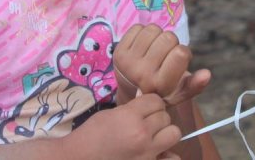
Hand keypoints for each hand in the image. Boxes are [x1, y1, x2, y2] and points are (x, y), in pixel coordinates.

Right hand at [66, 92, 180, 159]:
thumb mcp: (109, 115)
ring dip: (165, 134)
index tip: (145, 108)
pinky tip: (156, 154)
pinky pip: (173, 158)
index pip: (156, 100)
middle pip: (166, 117)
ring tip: (153, 137)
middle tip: (146, 123)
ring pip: (174, 134)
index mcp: (130, 116)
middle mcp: (143, 134)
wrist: (80, 158)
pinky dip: (167, 155)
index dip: (151, 103)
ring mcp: (148, 153)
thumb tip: (146, 108)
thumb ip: (130, 111)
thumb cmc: (90, 135)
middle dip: (157, 118)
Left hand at [114, 24, 210, 106]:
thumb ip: (195, 85)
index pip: (181, 53)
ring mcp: (128, 61)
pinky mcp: (118, 51)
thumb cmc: (161, 89)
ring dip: (158, 36)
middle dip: (172, 42)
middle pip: (169, 37)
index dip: (184, 52)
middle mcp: (142, 73)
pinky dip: (144, 33)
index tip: (179, 59)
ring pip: (153, 29)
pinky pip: (138, 27)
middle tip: (167, 54)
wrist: (132, 90)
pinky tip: (144, 45)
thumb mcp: (180, 92)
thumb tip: (207, 74)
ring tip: (156, 48)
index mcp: (160, 84)